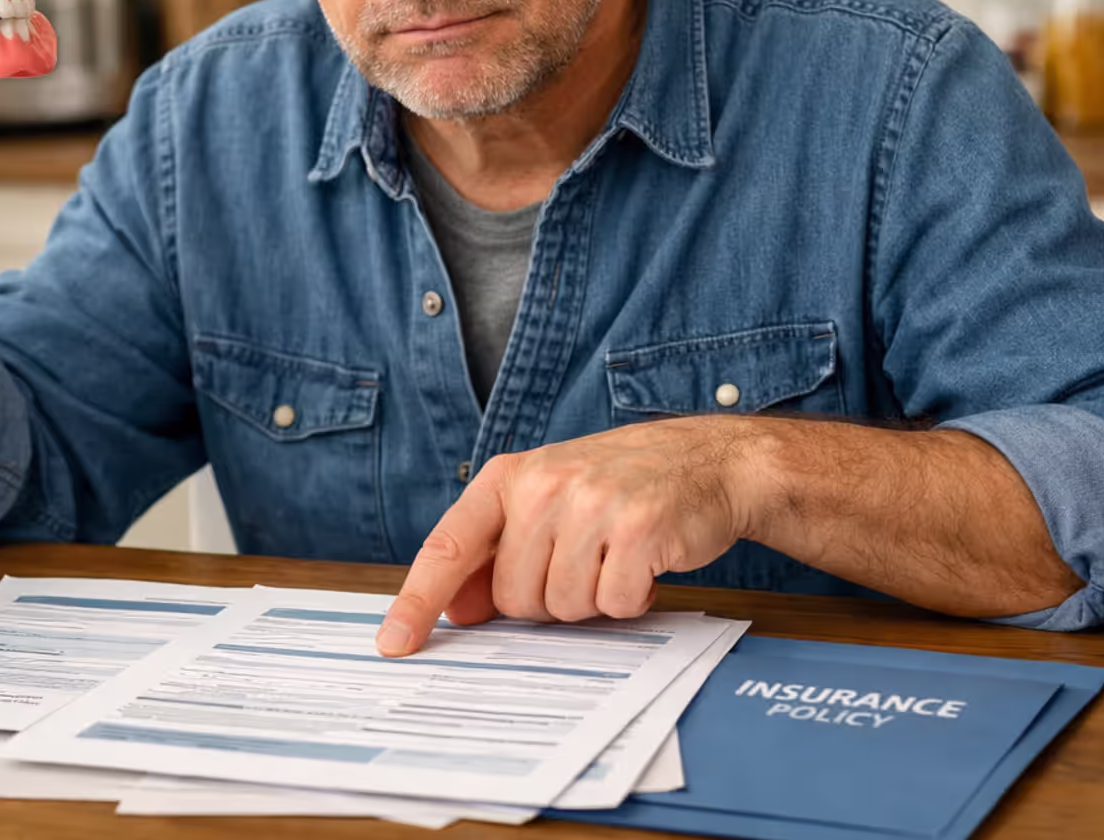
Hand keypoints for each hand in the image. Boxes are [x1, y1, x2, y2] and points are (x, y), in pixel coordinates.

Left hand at [375, 417, 764, 655]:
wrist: (708, 460)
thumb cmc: (622, 484)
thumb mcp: (550, 499)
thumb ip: (500, 549)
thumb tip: (459, 609)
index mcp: (511, 476)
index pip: (449, 545)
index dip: (418, 599)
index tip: (394, 643)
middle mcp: (545, 485)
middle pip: (513, 597)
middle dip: (547, 599)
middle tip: (583, 563)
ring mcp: (593, 504)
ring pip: (561, 607)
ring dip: (592, 599)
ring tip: (614, 558)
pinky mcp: (639, 528)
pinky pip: (612, 605)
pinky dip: (630, 599)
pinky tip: (643, 564)